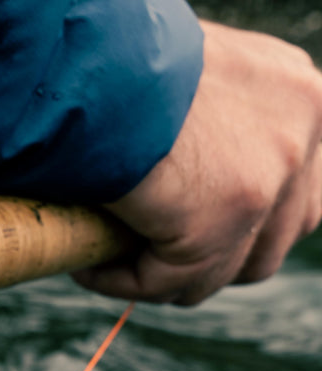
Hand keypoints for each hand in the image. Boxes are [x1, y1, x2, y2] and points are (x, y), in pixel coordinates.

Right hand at [73, 20, 321, 305]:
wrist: (98, 70)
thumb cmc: (124, 65)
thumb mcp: (195, 81)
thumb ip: (216, 124)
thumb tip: (189, 178)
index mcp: (301, 98)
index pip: (301, 192)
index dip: (249, 226)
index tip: (194, 233)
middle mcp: (301, 136)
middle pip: (274, 241)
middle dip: (215, 261)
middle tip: (155, 257)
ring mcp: (267, 184)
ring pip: (224, 273)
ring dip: (169, 280)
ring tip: (117, 266)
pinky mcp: (220, 225)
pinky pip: (169, 282)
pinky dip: (125, 284)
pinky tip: (91, 269)